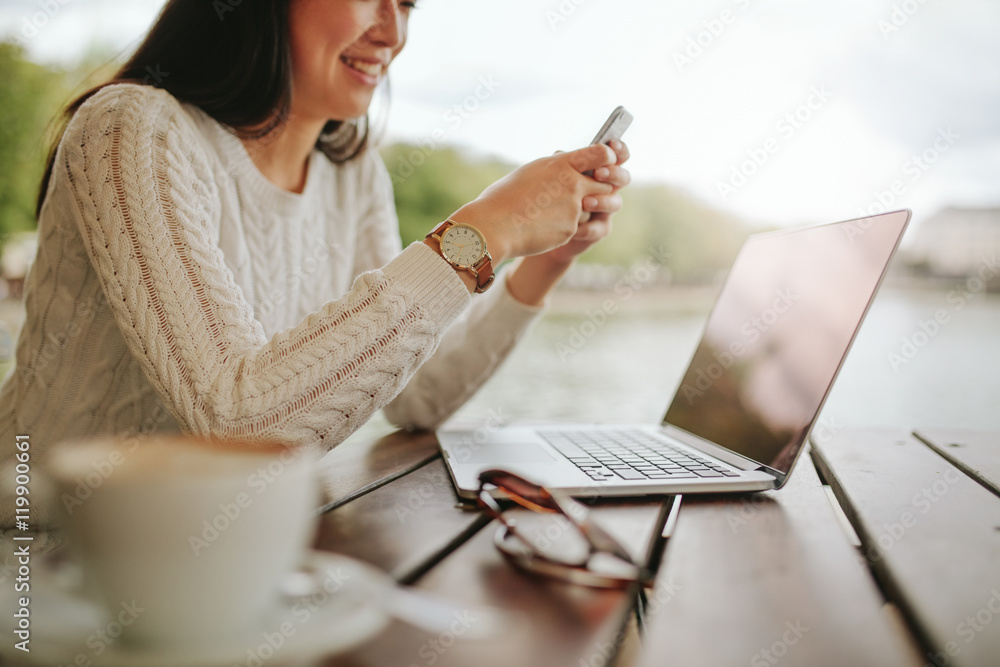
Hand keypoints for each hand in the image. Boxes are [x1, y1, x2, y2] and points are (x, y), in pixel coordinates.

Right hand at [446, 144, 617, 262]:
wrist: (495, 226)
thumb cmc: (505, 197)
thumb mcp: (532, 171)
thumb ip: (556, 168)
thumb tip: (568, 165)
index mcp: (562, 164)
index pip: (601, 153)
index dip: (607, 158)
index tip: (603, 164)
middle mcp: (573, 184)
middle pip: (605, 185)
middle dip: (596, 191)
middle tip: (580, 194)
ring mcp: (574, 208)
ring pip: (589, 209)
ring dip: (577, 212)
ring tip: (548, 213)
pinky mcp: (571, 229)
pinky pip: (575, 227)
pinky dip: (562, 228)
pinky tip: (542, 226)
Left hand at [537, 139, 630, 266]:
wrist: (539, 227)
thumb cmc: (547, 194)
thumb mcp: (552, 176)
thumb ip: (561, 164)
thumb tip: (559, 153)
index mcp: (599, 169)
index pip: (616, 156)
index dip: (619, 150)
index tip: (613, 145)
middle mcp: (606, 188)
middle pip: (623, 177)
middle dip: (614, 174)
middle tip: (598, 174)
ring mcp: (605, 209)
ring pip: (616, 203)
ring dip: (602, 201)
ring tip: (584, 202)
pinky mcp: (598, 230)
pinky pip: (600, 228)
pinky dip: (588, 227)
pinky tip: (575, 227)